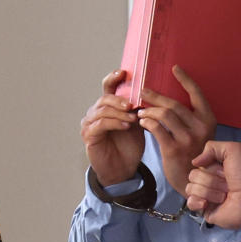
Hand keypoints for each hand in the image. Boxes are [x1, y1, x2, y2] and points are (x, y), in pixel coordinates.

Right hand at [80, 70, 143, 185]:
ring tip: (133, 117)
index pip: (108, 87)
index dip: (114, 78)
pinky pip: (101, 124)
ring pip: (102, 110)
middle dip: (120, 99)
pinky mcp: (89, 135)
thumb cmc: (130, 146)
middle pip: (105, 98)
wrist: (123, 169)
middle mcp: (96, 112)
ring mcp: (90, 123)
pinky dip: (114, 123)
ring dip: (119, 112)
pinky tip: (126, 125)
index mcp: (108, 106)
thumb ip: (140, 109)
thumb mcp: (138, 124)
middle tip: (133, 104)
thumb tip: (151, 93)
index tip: (124, 72)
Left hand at [138, 65, 216, 196]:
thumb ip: (188, 118)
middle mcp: (200, 128)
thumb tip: (167, 99)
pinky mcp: (174, 149)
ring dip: (149, 110)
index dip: (185, 79)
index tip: (174, 68)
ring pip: (164, 114)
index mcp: (208, 120)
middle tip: (143, 90)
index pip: (197, 93)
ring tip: (141, 110)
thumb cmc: (193, 154)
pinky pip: (156, 129)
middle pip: (174, 103)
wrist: (193, 181)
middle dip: (155, 96)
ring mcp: (188, 139)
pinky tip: (142, 121)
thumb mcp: (198, 133)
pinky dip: (147, 122)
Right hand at [185, 141, 240, 231]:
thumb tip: (194, 161)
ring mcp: (205, 195)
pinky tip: (208, 204)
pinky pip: (190, 203)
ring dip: (210, 191)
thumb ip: (212, 147)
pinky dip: (198, 202)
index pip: (198, 163)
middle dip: (212, 180)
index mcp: (214, 167)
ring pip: (191, 188)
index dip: (211, 166)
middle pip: (193, 175)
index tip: (225, 171)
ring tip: (225, 196)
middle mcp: (208, 180)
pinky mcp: (204, 210)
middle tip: (227, 184)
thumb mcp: (234, 150)